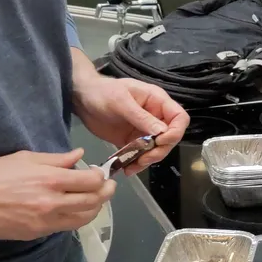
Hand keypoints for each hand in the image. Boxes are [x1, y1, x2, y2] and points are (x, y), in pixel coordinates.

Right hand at [0, 149, 114, 240]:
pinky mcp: (36, 234)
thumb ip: (57, 159)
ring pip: (83, 219)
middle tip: (108, 187)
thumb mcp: (26, 158)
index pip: (92, 181)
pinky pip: (64, 227)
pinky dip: (74, 218)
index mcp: (50, 180)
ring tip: (95, 200)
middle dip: (106, 193)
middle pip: (93, 202)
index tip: (101, 173)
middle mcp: (52, 203)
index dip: (101, 177)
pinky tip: (72, 209)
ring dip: (94, 209)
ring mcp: (45, 222)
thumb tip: (79, 155)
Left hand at [73, 76, 188, 174]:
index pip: (179, 118)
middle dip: (159, 150)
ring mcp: (145, 130)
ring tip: (132, 167)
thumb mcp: (121, 102)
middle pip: (170, 138)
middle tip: (143, 158)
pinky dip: (136, 164)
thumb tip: (163, 132)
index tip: (160, 141)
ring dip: (148, 160)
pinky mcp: (133, 141)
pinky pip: (141, 155)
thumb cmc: (102, 93)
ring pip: (157, 149)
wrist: (82, 99)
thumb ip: (141, 117)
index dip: (175, 132)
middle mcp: (155, 117)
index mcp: (157, 101)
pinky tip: (127, 169)